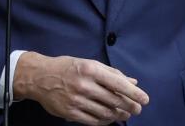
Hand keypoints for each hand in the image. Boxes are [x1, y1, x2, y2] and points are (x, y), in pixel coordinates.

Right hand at [13, 51, 149, 124]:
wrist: (39, 77)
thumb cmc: (68, 67)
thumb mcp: (90, 64)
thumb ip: (112, 73)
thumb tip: (133, 82)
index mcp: (91, 69)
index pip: (118, 83)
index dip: (134, 93)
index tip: (145, 99)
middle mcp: (84, 85)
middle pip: (114, 100)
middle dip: (129, 107)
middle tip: (137, 109)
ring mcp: (76, 100)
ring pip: (105, 112)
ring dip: (118, 115)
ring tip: (125, 114)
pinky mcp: (70, 112)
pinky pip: (92, 121)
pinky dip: (104, 121)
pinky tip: (109, 119)